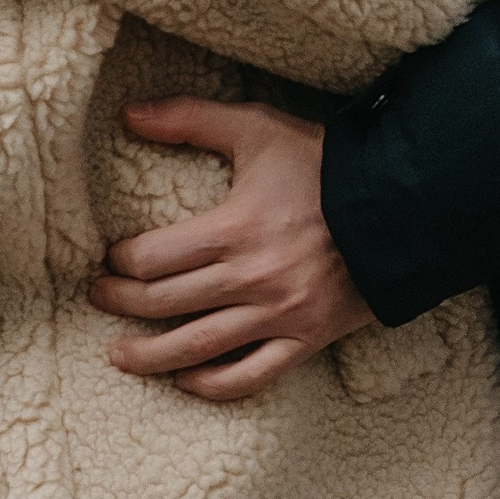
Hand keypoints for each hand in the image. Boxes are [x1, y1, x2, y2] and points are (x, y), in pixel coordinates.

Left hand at [90, 96, 370, 399]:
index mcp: (234, 229)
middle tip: (99, 298)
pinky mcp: (306, 340)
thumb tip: (128, 113)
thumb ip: (190, 118)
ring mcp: (279, 316)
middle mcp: (251, 280)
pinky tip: (186, 380)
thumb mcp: (256, 129)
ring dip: (150, 356)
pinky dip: (213, 385)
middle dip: (121, 303)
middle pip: (163, 305)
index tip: (110, 258)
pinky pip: (251, 376)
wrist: (400, 204)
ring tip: (119, 356)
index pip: (152, 260)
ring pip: (198, 349)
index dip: (121, 262)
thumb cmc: (324, 164)